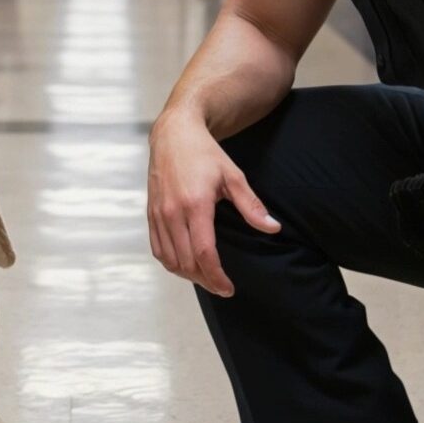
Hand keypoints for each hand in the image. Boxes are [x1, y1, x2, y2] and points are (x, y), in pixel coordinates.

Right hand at [146, 109, 280, 296]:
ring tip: (206, 278)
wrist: (173, 134)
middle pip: (186, 262)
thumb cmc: (204, 153)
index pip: (204, 253)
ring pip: (170, 259)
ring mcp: (158, 214)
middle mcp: (173, 212)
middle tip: (222, 287)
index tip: (228, 288)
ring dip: (187, 275)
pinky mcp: (150, 213)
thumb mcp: (233, 175)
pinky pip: (157, 248)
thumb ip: (251, 205)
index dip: (217, 277)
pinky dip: (171, 263)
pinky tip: (185, 264)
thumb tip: (272, 228)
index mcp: (195, 204)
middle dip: (205, 280)